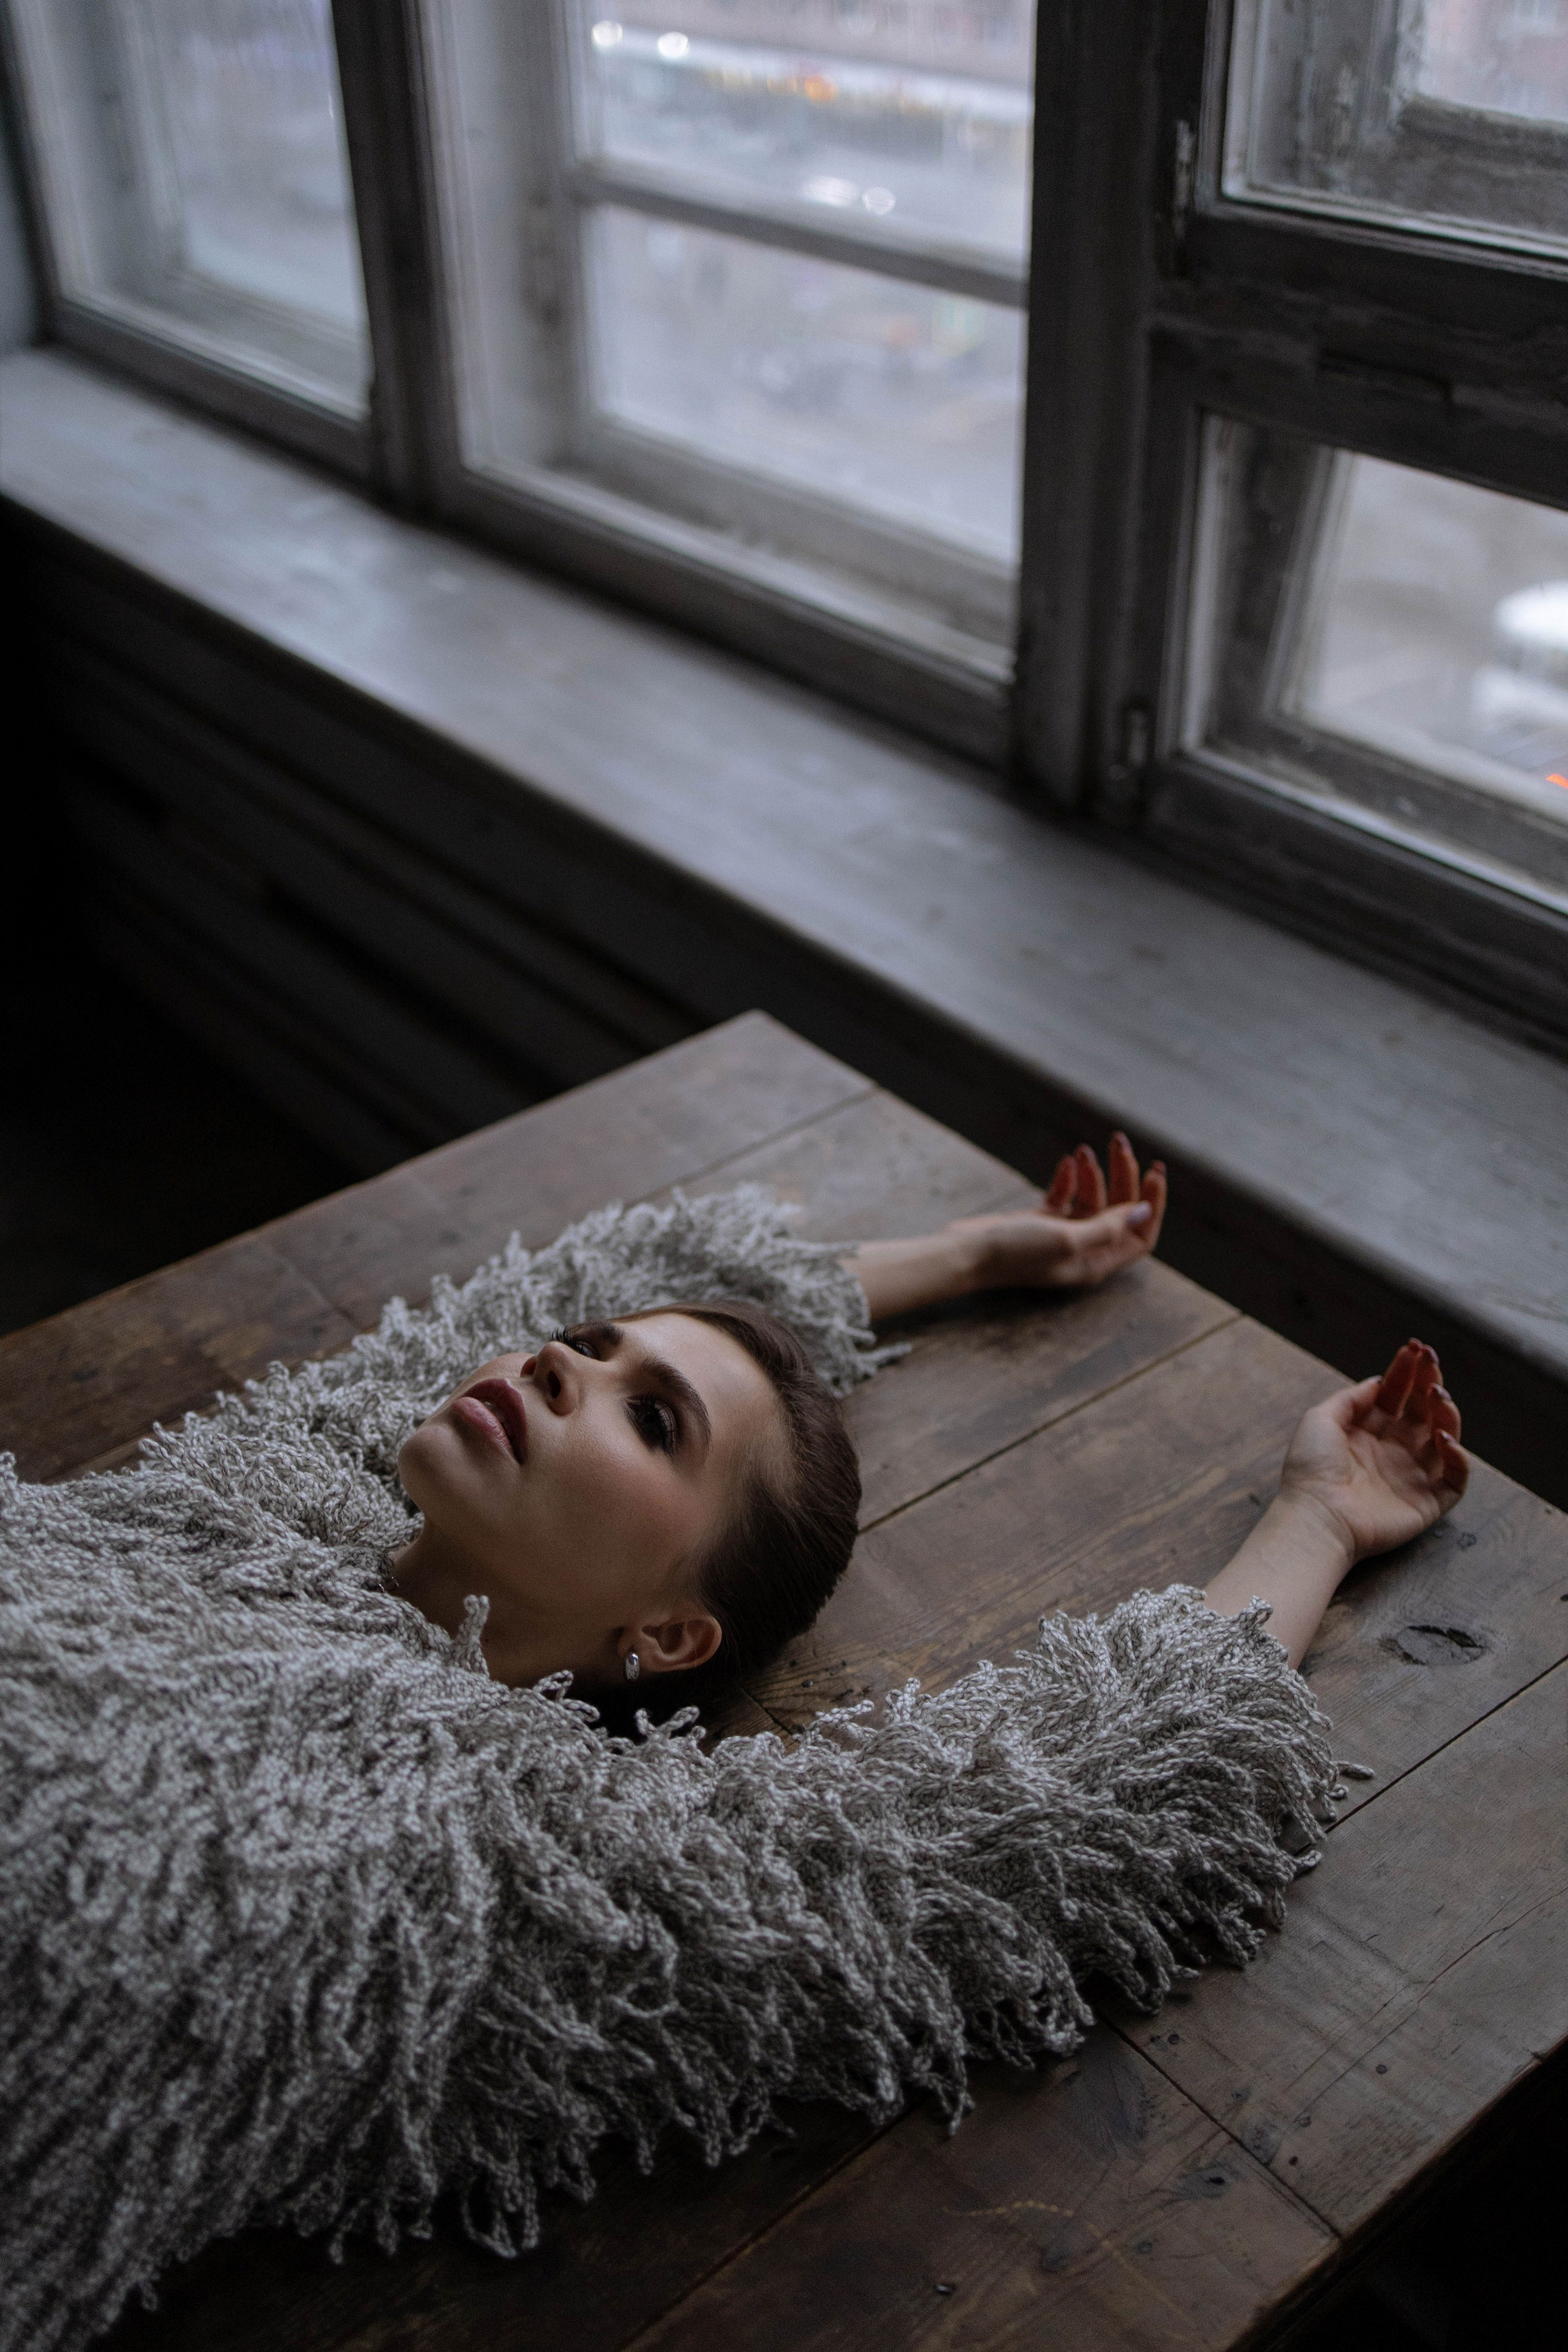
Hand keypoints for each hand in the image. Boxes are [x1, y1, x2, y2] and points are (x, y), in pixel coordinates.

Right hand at [949, 1133, 1167, 1292]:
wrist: (965, 1254)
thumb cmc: (1015, 1253)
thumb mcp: (1068, 1240)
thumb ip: (1109, 1227)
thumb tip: (1145, 1211)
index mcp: (1096, 1262)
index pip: (1141, 1234)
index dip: (1152, 1204)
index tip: (1154, 1170)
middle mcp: (1084, 1250)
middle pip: (1119, 1211)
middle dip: (1124, 1175)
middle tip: (1119, 1141)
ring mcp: (1062, 1236)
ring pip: (1093, 1199)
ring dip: (1093, 1172)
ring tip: (1084, 1150)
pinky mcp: (1041, 1222)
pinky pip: (1066, 1196)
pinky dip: (1070, 1178)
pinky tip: (1067, 1162)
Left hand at [1278, 1340, 1468, 1568]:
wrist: (1316, 1515)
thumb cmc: (1310, 1469)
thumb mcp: (1321, 1420)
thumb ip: (1350, 1399)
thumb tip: (1378, 1382)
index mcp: (1368, 1432)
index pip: (1397, 1396)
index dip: (1406, 1372)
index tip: (1414, 1348)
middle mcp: (1394, 1451)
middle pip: (1423, 1411)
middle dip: (1430, 1382)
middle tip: (1430, 1360)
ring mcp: (1413, 1476)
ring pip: (1445, 1438)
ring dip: (1447, 1413)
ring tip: (1437, 1395)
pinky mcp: (1428, 1502)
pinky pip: (1456, 1479)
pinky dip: (1458, 1458)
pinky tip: (1443, 1438)